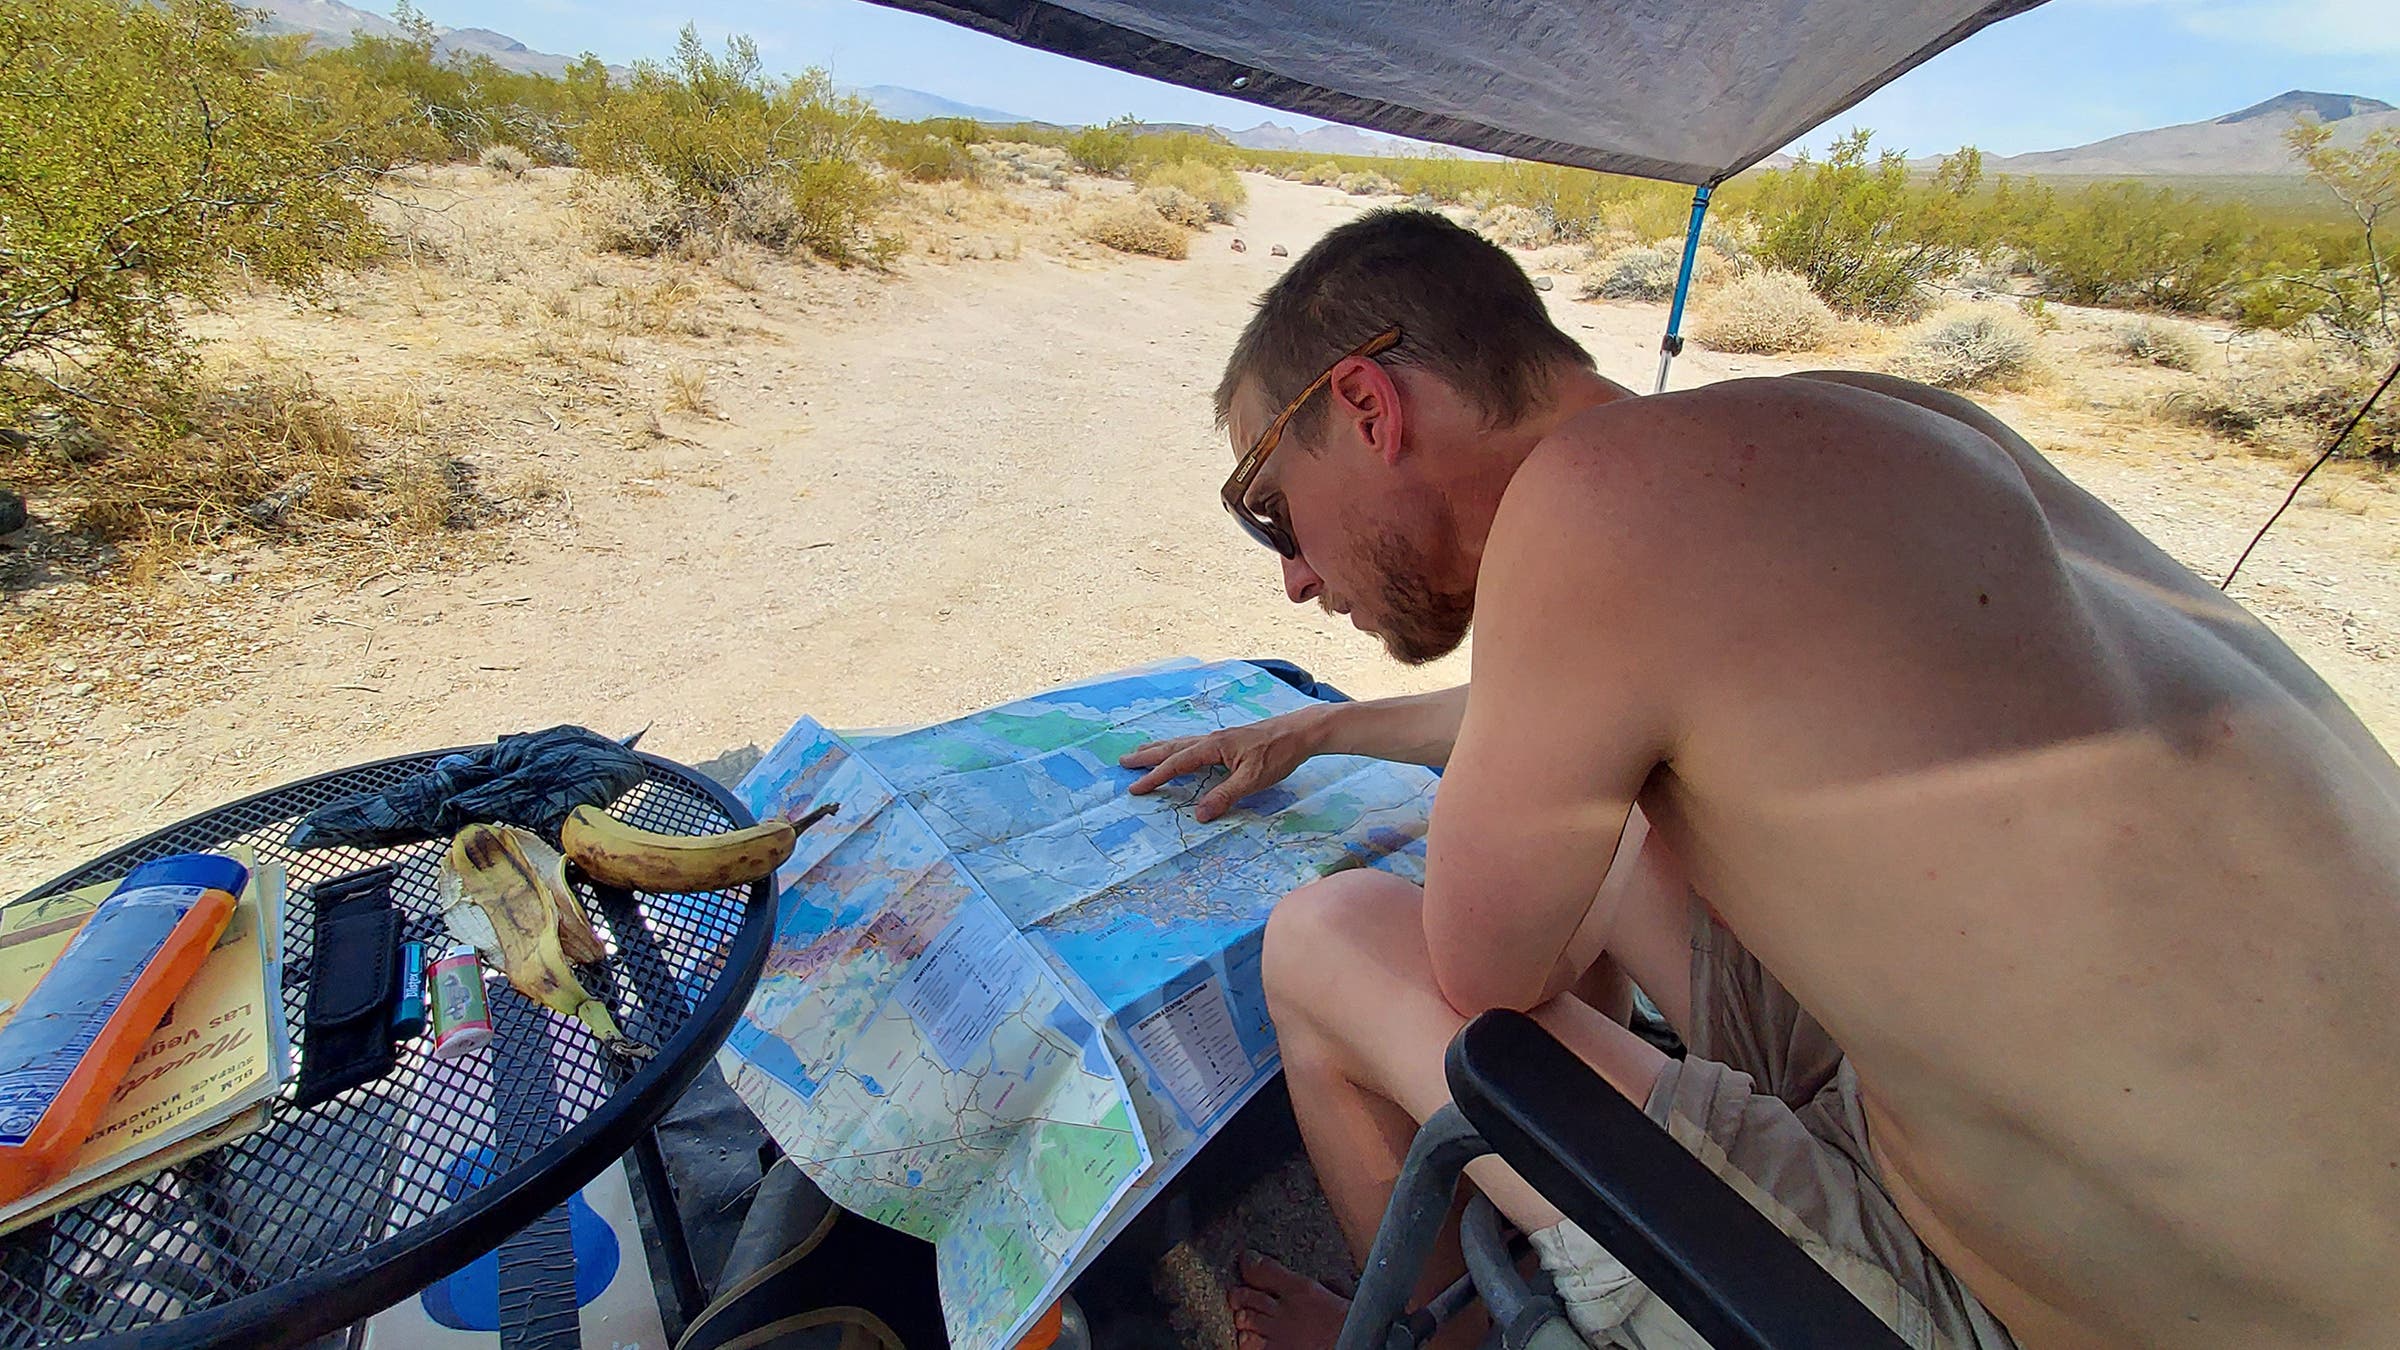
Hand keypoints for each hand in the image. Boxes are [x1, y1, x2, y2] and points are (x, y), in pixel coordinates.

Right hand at [1119, 710, 1324, 821]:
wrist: (1299, 732)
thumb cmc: (1278, 754)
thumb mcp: (1252, 780)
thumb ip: (1224, 796)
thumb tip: (1199, 815)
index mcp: (1213, 747)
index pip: (1177, 764)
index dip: (1155, 777)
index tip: (1135, 789)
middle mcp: (1212, 739)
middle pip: (1172, 747)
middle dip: (1148, 756)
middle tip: (1124, 761)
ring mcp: (1219, 738)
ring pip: (1182, 743)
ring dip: (1160, 749)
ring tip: (1142, 752)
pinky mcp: (1228, 740)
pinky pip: (1193, 744)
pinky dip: (1178, 748)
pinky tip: (1180, 751)